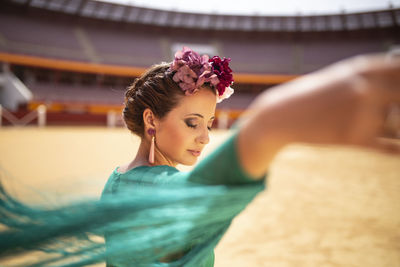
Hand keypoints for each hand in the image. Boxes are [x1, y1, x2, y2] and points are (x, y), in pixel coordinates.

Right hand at [238, 54, 399, 177]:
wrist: (282, 115)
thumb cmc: (313, 94)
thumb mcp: (340, 77)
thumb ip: (370, 77)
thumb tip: (397, 83)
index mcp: (363, 69)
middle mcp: (365, 89)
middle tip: (397, 112)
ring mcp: (361, 114)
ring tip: (396, 130)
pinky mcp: (354, 139)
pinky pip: (391, 147)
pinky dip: (397, 149)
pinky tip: (396, 148)